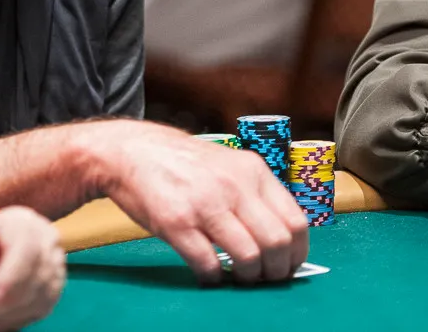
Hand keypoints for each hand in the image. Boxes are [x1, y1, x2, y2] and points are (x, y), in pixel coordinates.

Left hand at [0, 207, 65, 331]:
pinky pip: (41, 309)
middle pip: (34, 278)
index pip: (26, 251)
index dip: (4, 284)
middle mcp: (47, 239)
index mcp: (23, 221)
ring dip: (7, 316)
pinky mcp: (56, 286)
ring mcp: (56, 264)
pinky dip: (16, 319)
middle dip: (1, 305)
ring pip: (40, 297)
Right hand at [82, 120, 308, 284]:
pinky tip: (208, 273)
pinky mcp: (176, 222)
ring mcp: (204, 204)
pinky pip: (208, 263)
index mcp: (252, 171)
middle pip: (277, 243)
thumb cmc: (183, 163)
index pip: (295, 222)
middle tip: (264, 278)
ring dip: (247, 277)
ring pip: (248, 257)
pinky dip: (213, 278)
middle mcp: (233, 186)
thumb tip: (282, 237)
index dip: (297, 253)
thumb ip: (254, 193)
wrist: (131, 150)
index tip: (288, 265)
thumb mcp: (228, 165)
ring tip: (237, 277)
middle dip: (275, 271)